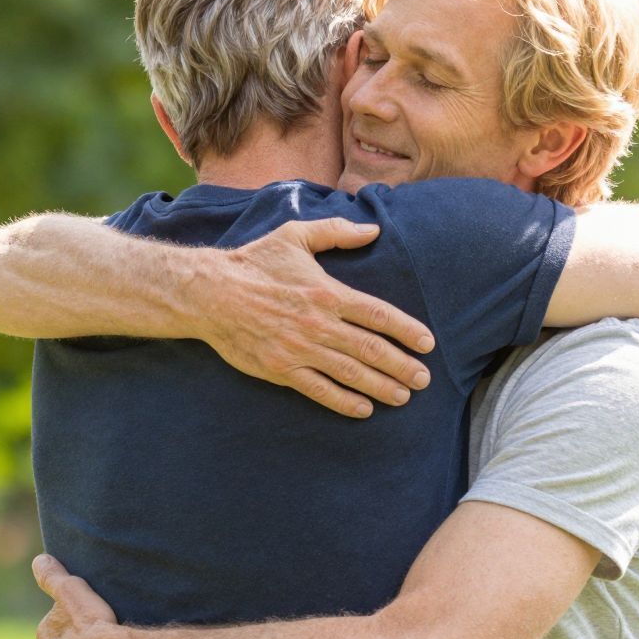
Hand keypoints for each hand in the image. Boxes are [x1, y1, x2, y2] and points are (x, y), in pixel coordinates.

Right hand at [198, 219, 436, 417]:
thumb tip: (373, 230)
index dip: (406, 330)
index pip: (377, 314)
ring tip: (403, 396)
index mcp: (327, 292)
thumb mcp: (295, 236)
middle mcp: (319, 324)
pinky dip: (344, 402)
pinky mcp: (281, 369)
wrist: (210, 293)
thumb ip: (336, 232)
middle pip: (371, 349)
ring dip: (381, 386)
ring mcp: (300, 349)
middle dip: (402, 366)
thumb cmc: (255, 262)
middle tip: (424, 379)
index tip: (427, 343)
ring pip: (350, 373)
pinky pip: (319, 390)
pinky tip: (364, 409)